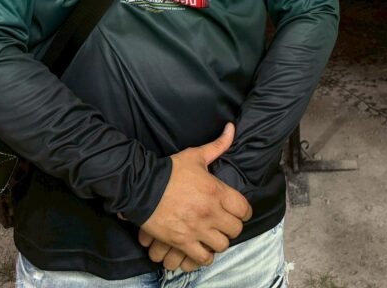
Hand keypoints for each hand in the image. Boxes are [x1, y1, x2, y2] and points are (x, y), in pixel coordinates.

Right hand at [137, 123, 251, 270]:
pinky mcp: (182, 241)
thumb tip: (231, 129)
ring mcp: (197, 228)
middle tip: (224, 222)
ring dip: (219, 241)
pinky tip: (201, 247)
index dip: (243, 211)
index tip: (237, 211)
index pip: (244, 209)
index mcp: (217, 191)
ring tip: (213, 235)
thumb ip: (218, 145)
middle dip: (232, 226)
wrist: (142, 187)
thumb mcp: (196, 155)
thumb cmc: (170, 171)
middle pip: (236, 229)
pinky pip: (203, 257)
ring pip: (222, 245)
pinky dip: (205, 255)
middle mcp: (210, 212)